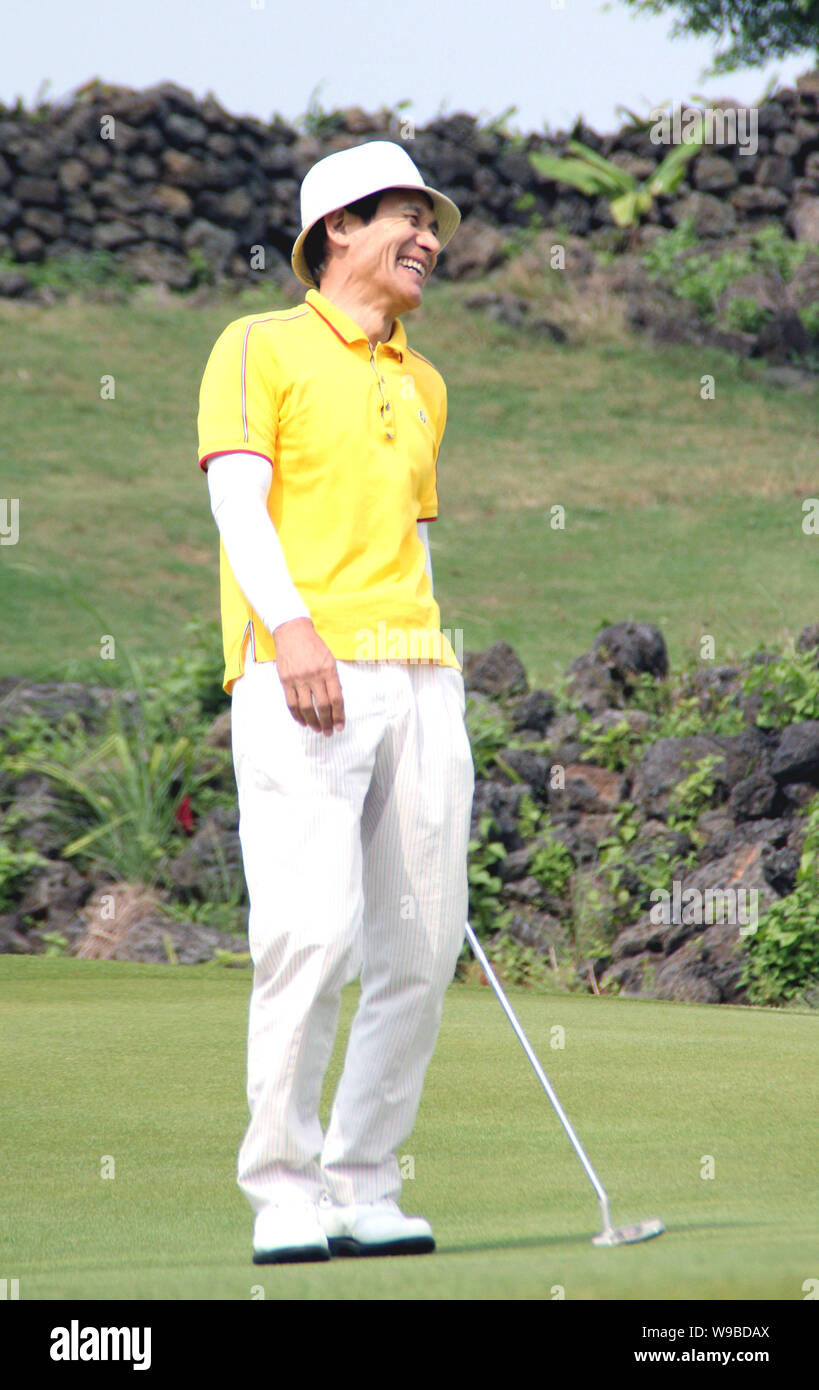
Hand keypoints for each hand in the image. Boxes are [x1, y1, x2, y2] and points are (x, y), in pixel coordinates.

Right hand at [272, 617, 345, 736]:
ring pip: (306, 708)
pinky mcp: (285, 680)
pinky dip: (297, 715)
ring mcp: (298, 679)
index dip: (339, 715)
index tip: (340, 726)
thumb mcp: (329, 658)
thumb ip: (333, 678)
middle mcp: (313, 676)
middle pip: (322, 706)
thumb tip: (336, 699)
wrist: (292, 632)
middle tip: (329, 732)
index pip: (336, 699)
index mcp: (328, 670)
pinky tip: (302, 721)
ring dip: (312, 722)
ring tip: (317, 729)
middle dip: (327, 722)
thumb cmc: (314, 645)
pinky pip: (291, 703)